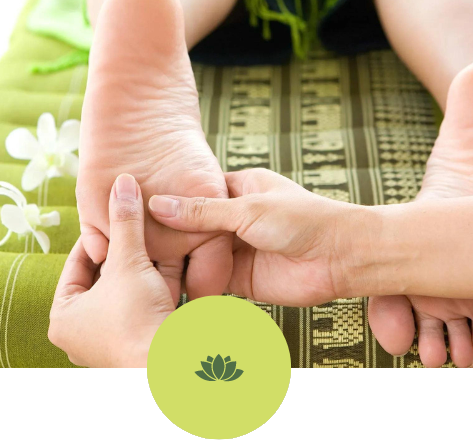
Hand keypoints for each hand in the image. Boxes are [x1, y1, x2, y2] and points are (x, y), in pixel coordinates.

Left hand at [50, 175, 174, 367]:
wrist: (173, 364)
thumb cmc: (136, 319)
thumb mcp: (128, 263)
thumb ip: (125, 223)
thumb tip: (122, 183)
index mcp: (64, 318)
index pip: (76, 265)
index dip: (95, 237)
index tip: (110, 215)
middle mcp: (83, 333)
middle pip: (102, 278)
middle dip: (122, 252)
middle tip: (133, 226)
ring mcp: (111, 340)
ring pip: (125, 291)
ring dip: (141, 267)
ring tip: (154, 240)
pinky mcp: (138, 343)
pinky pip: (143, 305)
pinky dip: (155, 285)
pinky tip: (169, 263)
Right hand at [149, 169, 361, 306]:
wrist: (339, 258)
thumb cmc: (304, 220)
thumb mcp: (248, 208)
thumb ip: (202, 211)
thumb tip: (158, 204)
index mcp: (239, 190)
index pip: (194, 193)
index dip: (168, 199)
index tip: (136, 204)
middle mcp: (234, 220)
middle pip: (192, 225)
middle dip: (169, 232)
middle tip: (133, 237)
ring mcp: (236, 250)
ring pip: (198, 254)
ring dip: (178, 259)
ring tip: (142, 261)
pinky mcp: (240, 278)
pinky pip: (210, 279)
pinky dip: (193, 282)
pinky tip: (168, 282)